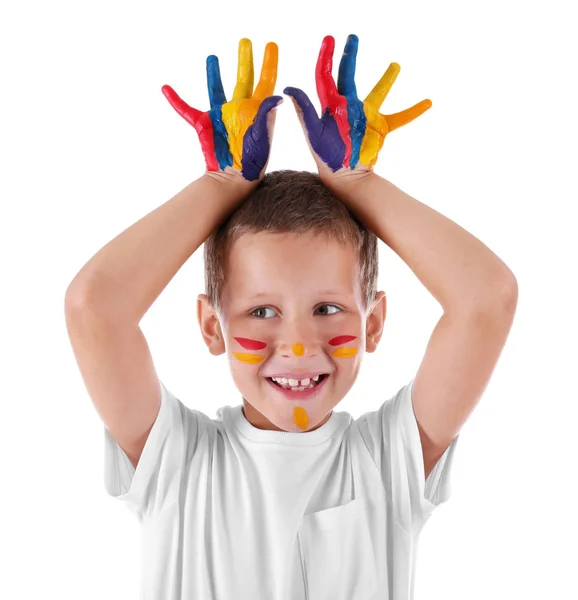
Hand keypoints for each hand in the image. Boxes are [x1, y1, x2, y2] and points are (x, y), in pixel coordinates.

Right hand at [162, 38, 282, 181]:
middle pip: (243, 78)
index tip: (271, 46)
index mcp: (256, 110)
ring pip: (216, 88)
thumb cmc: (253, 163)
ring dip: (214, 73)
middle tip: (244, 42)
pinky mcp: (205, 125)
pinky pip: (187, 109)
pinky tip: (166, 89)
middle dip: (244, 60)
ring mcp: (222, 116)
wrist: (233, 179)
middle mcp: (239, 109)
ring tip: (213, 57)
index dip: (268, 63)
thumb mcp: (262, 138)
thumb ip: (266, 116)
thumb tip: (276, 97)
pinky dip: (176, 100)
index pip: (265, 81)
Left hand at [284, 34, 431, 176]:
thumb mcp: (314, 133)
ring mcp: (365, 116)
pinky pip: (401, 117)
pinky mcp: (380, 128)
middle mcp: (348, 107)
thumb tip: (289, 89)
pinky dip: (414, 111)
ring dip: (387, 79)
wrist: (345, 176)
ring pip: (378, 92)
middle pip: (348, 75)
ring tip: (396, 65)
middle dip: (350, 56)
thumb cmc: (326, 157)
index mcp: (330, 105)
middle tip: (353, 38)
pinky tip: (428, 103)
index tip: (329, 39)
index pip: (325, 75)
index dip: (326, 56)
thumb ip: (305, 110)